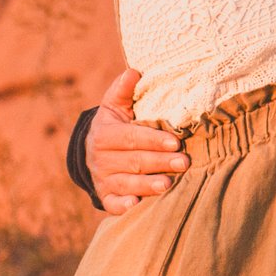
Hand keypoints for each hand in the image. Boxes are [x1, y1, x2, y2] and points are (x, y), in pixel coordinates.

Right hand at [85, 68, 184, 215]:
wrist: (92, 152)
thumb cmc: (114, 125)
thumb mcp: (114, 106)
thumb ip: (124, 90)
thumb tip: (135, 71)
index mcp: (104, 135)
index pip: (130, 137)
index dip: (152, 140)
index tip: (175, 141)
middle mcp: (100, 159)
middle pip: (133, 161)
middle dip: (159, 162)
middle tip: (183, 163)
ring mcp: (102, 179)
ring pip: (126, 183)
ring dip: (147, 185)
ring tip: (168, 184)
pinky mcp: (105, 197)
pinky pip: (112, 203)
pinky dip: (123, 205)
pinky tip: (136, 204)